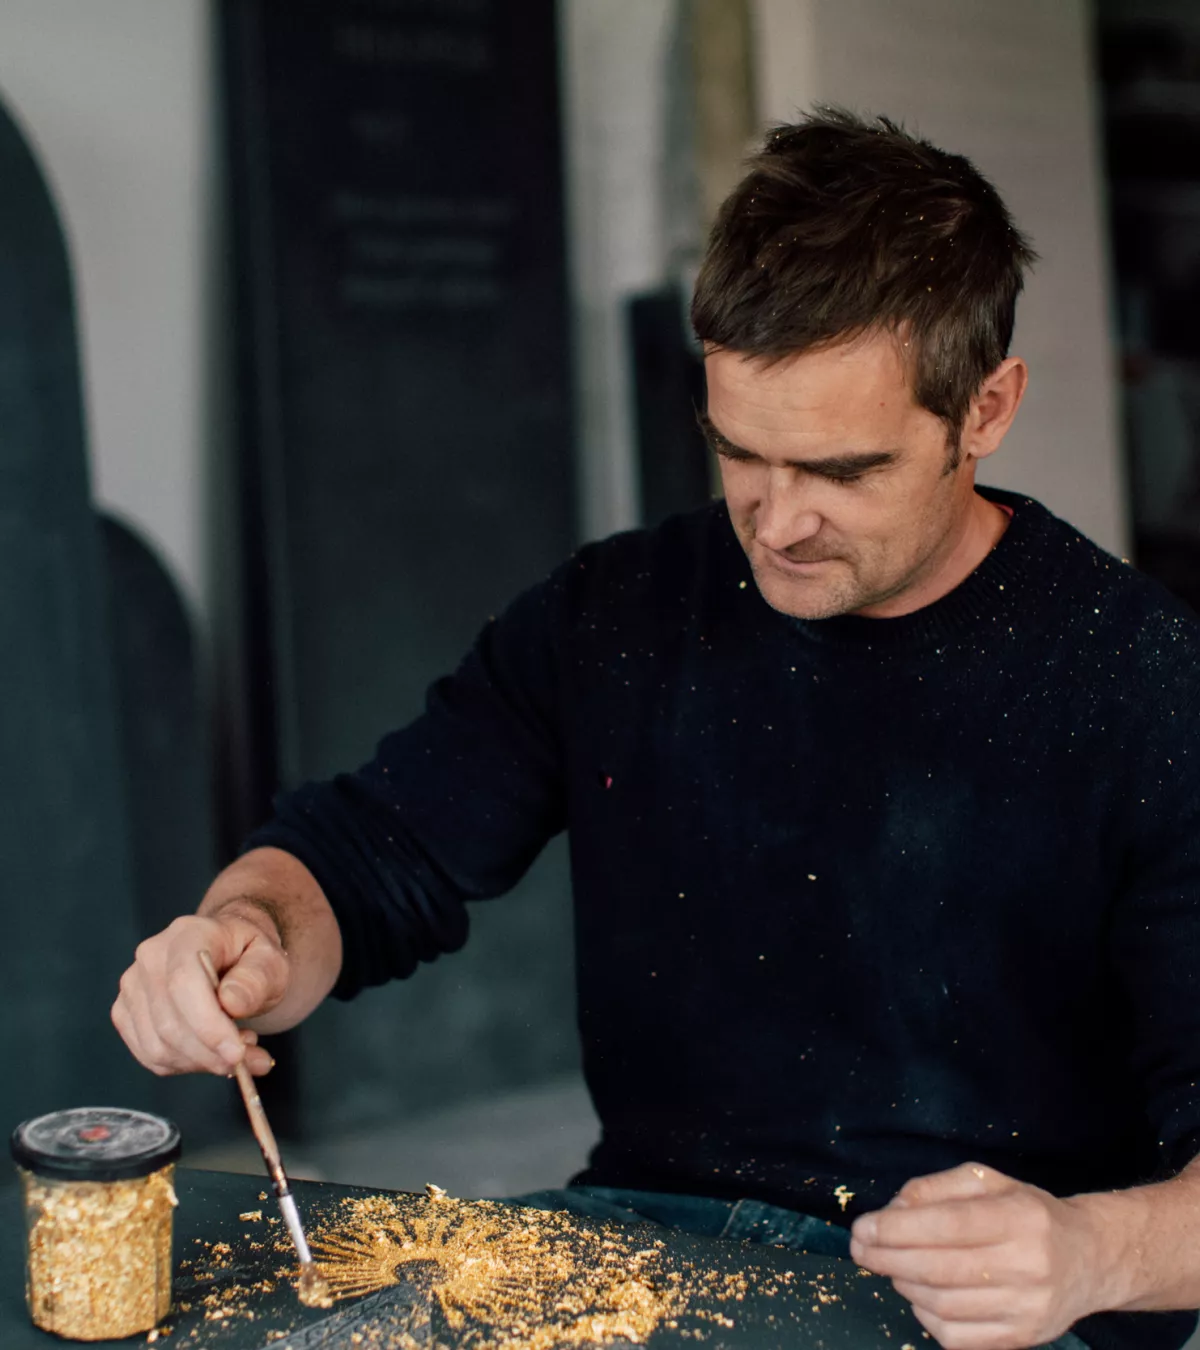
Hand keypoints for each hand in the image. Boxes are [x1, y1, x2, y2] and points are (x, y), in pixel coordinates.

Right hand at [112, 910, 288, 1076]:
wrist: (228, 953)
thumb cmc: (249, 956)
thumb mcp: (271, 961)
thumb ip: (257, 978)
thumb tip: (232, 1002)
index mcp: (187, 934)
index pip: (184, 983)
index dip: (208, 1025)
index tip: (237, 1053)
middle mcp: (151, 958)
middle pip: (169, 1023)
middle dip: (211, 1053)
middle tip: (250, 1058)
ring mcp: (132, 986)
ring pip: (158, 1047)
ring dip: (202, 1062)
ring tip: (238, 1050)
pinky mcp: (126, 1013)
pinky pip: (151, 1056)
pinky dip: (186, 1065)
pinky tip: (212, 1053)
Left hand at [849, 1162, 1109, 1349]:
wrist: (1088, 1260)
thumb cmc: (1026, 1212)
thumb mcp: (986, 1181)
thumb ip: (935, 1189)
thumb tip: (891, 1211)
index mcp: (1019, 1218)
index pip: (948, 1225)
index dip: (897, 1228)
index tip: (862, 1228)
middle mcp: (1027, 1266)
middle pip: (939, 1269)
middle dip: (887, 1259)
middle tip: (859, 1249)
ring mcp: (1026, 1310)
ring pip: (943, 1305)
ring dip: (903, 1285)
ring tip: (890, 1266)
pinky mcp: (1021, 1340)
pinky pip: (956, 1337)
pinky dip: (925, 1316)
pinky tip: (919, 1295)